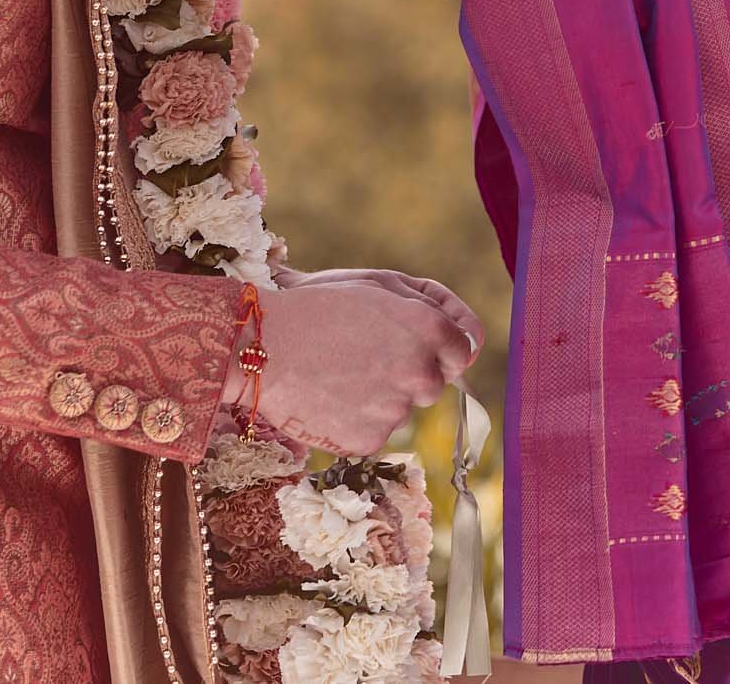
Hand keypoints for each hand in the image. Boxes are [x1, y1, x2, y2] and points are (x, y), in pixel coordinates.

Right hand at [242, 279, 474, 456]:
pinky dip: (355, 420)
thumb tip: (468, 347)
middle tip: (362, 358)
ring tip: (336, 374)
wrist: (262, 347)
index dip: (437, 347)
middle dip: (408, 374)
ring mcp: (396, 411)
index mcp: (428, 329)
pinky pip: (374, 432)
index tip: (409, 344)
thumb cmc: (318, 308)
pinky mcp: (369, 441)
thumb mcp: (378, 288)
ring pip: (400, 409)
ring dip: (379, 397)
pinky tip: (327, 397)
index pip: (463, 350)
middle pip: (433, 385)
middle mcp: (420, 373)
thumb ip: (431, 312)